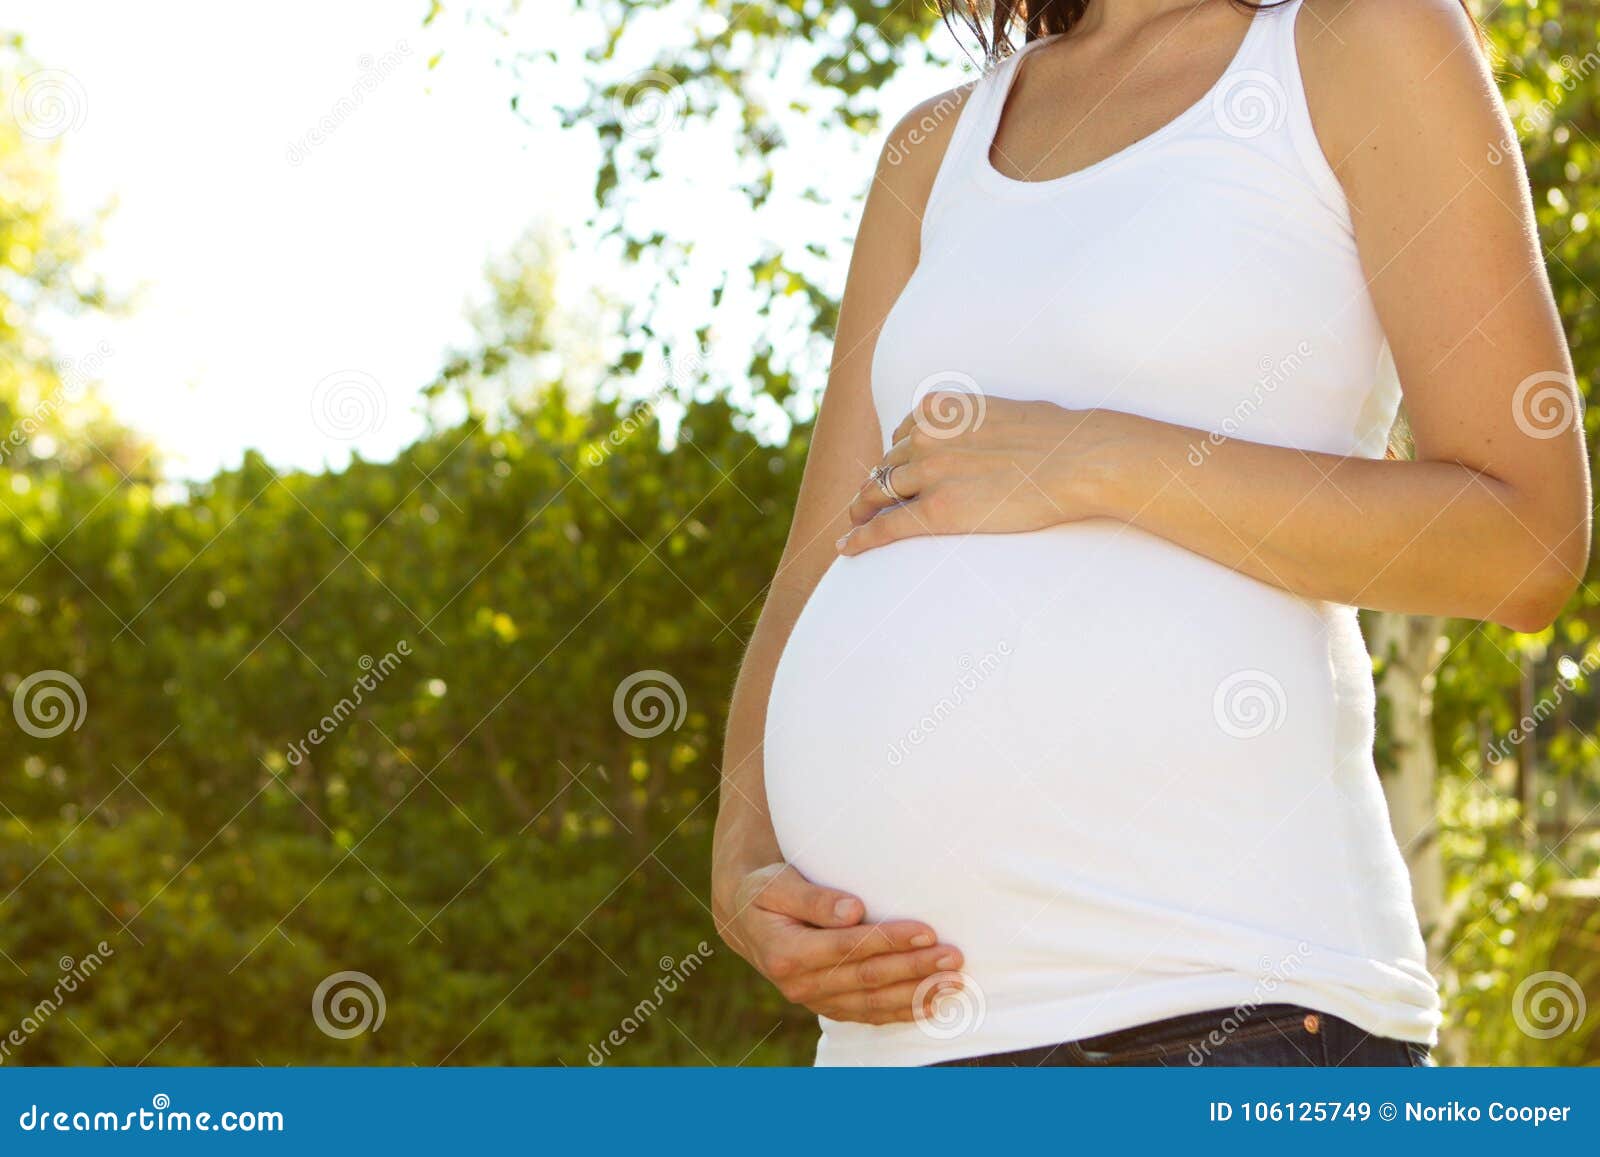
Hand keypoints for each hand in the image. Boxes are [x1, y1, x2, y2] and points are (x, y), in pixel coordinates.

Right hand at [717, 863, 963, 1024]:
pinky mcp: (828, 1005)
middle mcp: (799, 984)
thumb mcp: (777, 884)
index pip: (847, 948)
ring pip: (873, 1003)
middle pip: (867, 979)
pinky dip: (903, 1011)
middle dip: (914, 969)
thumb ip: (813, 898)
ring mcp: (814, 1000)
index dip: (888, 940)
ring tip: (954, 981)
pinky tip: (934, 1004)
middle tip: (953, 957)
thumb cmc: (766, 892)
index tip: (926, 930)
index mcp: (785, 952)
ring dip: (917, 993)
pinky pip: (870, 1014)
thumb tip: (853, 909)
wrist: (746, 920)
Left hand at [839, 394, 1125, 554]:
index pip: (902, 434)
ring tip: (853, 523)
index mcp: (940, 409)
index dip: (895, 456)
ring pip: (877, 494)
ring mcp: (928, 474)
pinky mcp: (935, 511)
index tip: (892, 470)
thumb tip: (982, 434)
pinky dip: (860, 537)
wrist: (1075, 459)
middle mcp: (925, 437)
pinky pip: (885, 527)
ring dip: (861, 510)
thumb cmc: (1057, 438)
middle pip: (886, 465)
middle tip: (863, 502)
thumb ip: (977, 422)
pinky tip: (846, 547)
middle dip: (874, 484)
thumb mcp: (1005, 411)